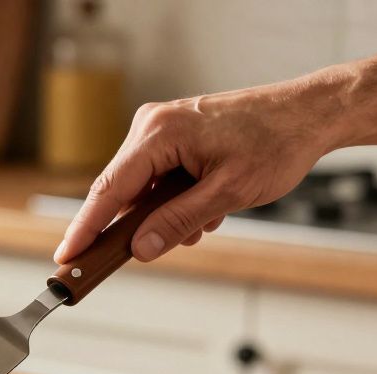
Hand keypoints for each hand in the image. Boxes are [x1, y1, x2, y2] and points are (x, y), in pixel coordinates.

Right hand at [55, 83, 336, 263]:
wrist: (310, 113)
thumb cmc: (277, 143)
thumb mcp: (228, 193)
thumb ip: (178, 222)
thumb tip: (141, 249)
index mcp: (159, 133)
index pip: (110, 190)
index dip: (86, 229)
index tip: (65, 257)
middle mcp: (151, 125)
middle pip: (122, 190)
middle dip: (139, 225)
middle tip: (144, 255)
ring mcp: (161, 127)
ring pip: (143, 187)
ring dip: (165, 214)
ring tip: (205, 223)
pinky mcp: (174, 134)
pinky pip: (159, 177)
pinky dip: (176, 199)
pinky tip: (208, 205)